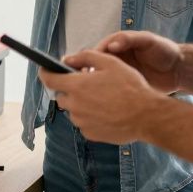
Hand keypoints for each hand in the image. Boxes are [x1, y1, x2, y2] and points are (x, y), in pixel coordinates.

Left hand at [38, 50, 162, 144]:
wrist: (146, 116)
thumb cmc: (130, 87)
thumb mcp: (110, 62)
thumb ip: (85, 57)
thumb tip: (67, 59)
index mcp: (77, 86)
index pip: (49, 80)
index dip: (45, 73)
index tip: (45, 70)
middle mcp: (75, 105)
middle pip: (61, 96)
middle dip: (69, 89)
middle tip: (87, 85)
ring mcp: (82, 122)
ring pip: (73, 110)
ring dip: (80, 103)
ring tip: (102, 99)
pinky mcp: (90, 134)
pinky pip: (83, 122)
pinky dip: (89, 116)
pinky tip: (106, 112)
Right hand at [88, 31, 184, 93]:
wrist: (178, 70)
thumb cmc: (165, 51)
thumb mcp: (147, 41)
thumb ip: (130, 39)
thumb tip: (111, 45)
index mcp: (119, 44)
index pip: (98, 50)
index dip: (88, 58)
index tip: (83, 67)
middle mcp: (116, 57)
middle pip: (95, 64)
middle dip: (87, 73)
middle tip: (82, 83)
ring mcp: (119, 72)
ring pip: (100, 78)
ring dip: (94, 85)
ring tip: (89, 93)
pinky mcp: (124, 85)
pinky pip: (111, 89)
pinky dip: (104, 94)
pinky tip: (101, 100)